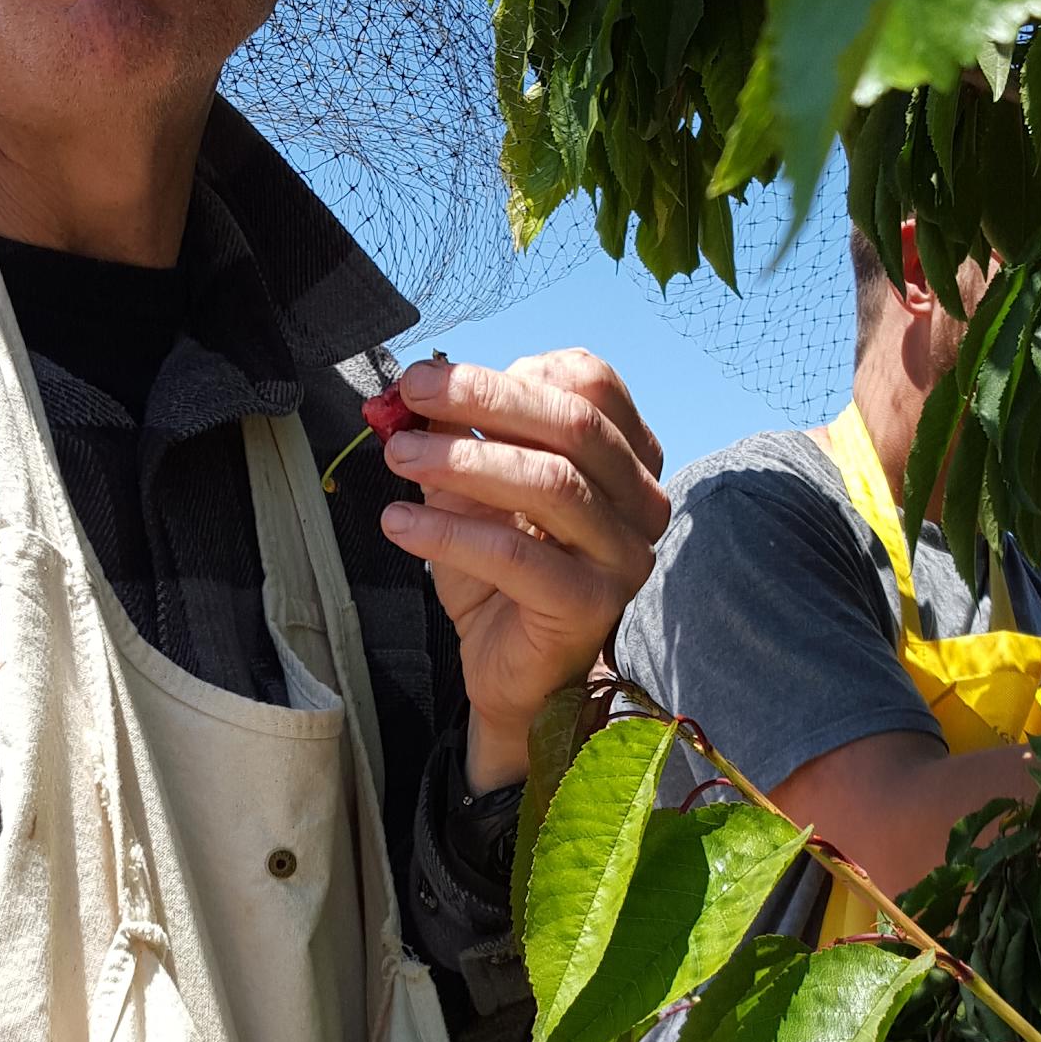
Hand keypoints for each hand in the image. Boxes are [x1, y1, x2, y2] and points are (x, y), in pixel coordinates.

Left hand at [377, 351, 669, 790]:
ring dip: (464, 460)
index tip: (431, 381)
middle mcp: (642, 501)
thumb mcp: (473, 488)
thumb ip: (458, 433)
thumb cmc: (499, 572)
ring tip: (398, 455)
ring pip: (552, 484)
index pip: (591, 384)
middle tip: (409, 394)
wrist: (512, 669)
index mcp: (629, 456)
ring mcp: (624, 555)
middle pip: (574, 423)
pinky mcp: (592, 606)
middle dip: (484, 398)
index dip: (513, 372)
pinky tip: (400, 523)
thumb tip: (415, 388)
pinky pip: (518, 557)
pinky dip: (450, 534)